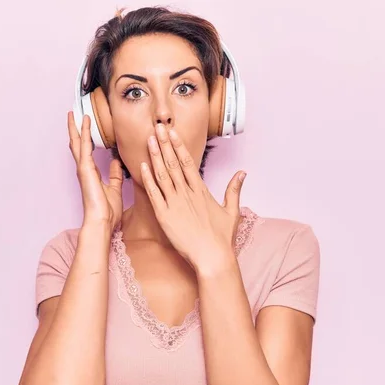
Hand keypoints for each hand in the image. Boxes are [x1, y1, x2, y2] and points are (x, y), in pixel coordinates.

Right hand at [67, 112, 122, 230]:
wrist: (102, 222)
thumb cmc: (108, 211)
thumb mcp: (115, 189)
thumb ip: (115, 175)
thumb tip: (116, 162)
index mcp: (91, 174)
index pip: (86, 151)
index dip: (85, 138)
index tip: (85, 126)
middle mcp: (85, 170)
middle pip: (78, 145)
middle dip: (76, 130)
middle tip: (74, 115)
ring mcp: (83, 169)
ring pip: (77, 143)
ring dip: (76, 127)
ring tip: (75, 113)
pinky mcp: (85, 170)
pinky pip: (84, 147)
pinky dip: (84, 133)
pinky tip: (84, 121)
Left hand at [140, 123, 246, 270]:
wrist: (212, 257)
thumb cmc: (222, 238)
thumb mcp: (232, 211)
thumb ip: (234, 189)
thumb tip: (242, 172)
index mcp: (201, 191)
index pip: (187, 162)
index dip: (178, 145)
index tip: (171, 132)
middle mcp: (187, 193)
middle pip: (173, 163)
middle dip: (164, 144)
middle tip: (157, 127)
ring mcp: (174, 203)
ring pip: (162, 174)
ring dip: (154, 156)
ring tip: (148, 139)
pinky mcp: (164, 216)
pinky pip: (153, 194)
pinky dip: (147, 179)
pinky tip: (142, 166)